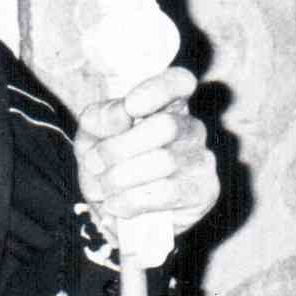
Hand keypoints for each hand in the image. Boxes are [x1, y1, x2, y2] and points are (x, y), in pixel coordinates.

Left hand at [74, 67, 218, 243]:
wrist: (113, 214)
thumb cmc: (108, 167)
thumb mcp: (91, 138)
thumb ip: (100, 119)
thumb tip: (120, 114)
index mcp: (165, 104)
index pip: (178, 81)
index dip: (157, 90)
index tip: (131, 106)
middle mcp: (190, 127)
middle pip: (165, 126)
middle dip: (118, 148)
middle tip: (95, 164)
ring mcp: (201, 159)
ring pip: (162, 161)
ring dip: (119, 178)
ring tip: (103, 189)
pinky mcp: (204, 191)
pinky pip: (166, 192)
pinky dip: (131, 201)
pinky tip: (116, 205)